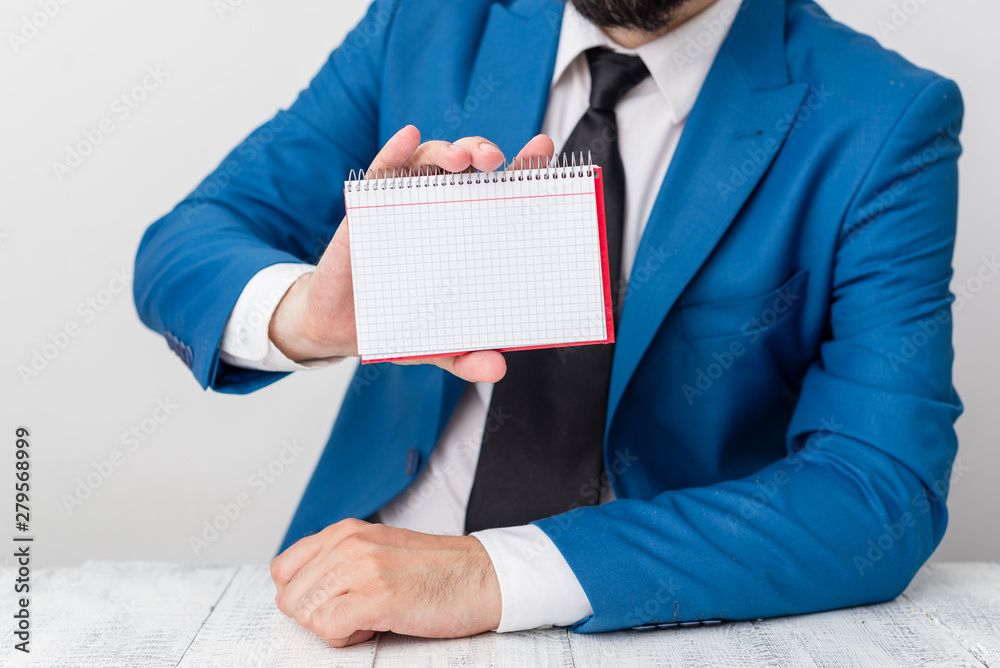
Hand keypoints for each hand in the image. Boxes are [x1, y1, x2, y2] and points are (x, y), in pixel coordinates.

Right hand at [269, 125, 555, 382]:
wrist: (340, 331)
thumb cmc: (395, 323)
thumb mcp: (437, 344)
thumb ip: (466, 356)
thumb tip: (496, 366)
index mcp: (465, 234)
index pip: (500, 193)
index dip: (523, 169)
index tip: (543, 149)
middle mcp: (438, 212)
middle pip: (465, 167)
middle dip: (482, 151)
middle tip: (494, 160)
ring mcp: (401, 207)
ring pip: (427, 163)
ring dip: (444, 150)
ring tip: (460, 157)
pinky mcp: (365, 213)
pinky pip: (380, 174)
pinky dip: (393, 151)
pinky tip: (407, 138)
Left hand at [271, 519, 501, 646]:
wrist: (482, 576)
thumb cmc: (434, 570)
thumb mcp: (377, 549)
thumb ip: (337, 560)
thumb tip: (296, 590)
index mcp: (345, 531)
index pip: (283, 569)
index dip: (300, 596)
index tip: (329, 603)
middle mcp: (348, 544)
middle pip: (291, 598)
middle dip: (316, 616)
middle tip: (354, 613)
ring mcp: (361, 569)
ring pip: (307, 614)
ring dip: (333, 628)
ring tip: (369, 617)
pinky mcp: (376, 597)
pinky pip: (330, 629)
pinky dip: (348, 638)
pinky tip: (376, 625)